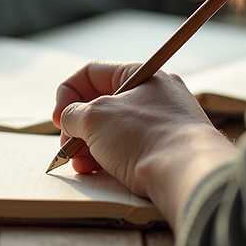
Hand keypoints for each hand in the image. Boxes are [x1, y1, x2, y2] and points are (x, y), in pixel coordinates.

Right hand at [52, 61, 236, 225]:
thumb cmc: (146, 137)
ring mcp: (160, 123)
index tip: (59, 119)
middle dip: (77, 125)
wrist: (186, 172)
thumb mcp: (96, 117)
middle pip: (101, 103)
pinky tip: (95, 171)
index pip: (92, 73)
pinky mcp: (162, 149)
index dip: (68, 93)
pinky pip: (127, 148)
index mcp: (141, 75)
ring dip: (88, 145)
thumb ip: (74, 114)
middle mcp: (153, 95)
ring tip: (80, 164)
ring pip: (112, 129)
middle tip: (67, 145)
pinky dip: (106, 158)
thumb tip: (68, 119)